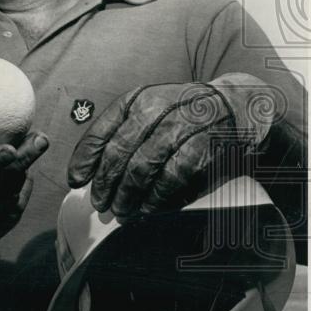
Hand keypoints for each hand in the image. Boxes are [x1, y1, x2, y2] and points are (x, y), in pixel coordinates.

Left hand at [67, 73, 279, 217]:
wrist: (234, 104)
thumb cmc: (181, 112)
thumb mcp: (148, 108)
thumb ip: (121, 131)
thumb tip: (91, 169)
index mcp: (135, 99)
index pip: (100, 131)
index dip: (84, 159)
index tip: (76, 180)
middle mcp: (154, 109)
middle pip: (118, 152)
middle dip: (104, 183)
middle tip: (99, 203)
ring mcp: (179, 127)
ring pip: (142, 168)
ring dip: (127, 195)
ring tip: (121, 211)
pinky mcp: (202, 145)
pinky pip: (172, 177)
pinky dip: (156, 196)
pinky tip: (147, 207)